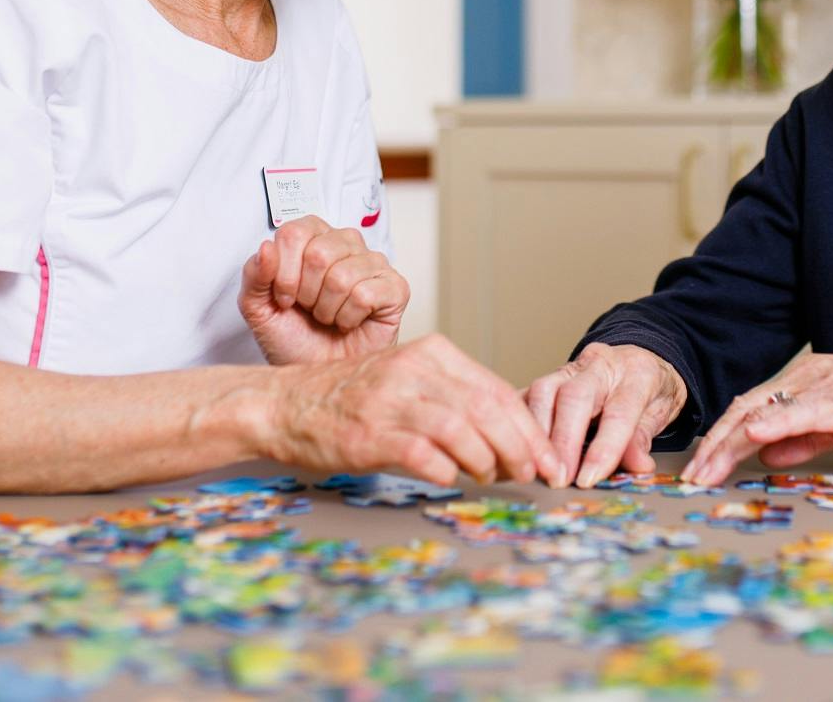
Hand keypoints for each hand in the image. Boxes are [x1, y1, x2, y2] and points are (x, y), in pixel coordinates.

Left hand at [238, 217, 406, 365]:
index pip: (294, 233)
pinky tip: (349, 322)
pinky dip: (349, 318)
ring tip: (329, 317)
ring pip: (342, 277)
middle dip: (306, 294)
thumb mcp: (258, 308)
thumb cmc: (293, 338)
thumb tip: (267, 247)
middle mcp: (346, 243)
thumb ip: (254, 275)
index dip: (284, 273)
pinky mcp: (395, 287)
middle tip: (310, 309)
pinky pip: (365, 294)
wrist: (317, 374)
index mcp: (313, 237)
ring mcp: (374, 263)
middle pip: (319, 253)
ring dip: (327, 310)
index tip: (285, 297)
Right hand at [260, 333, 561, 486]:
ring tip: (495, 479)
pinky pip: (423, 454)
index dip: (530, 429)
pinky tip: (453, 480)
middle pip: (488, 409)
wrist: (284, 404)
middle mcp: (414, 369)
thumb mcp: (409, 380)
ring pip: (463, 430)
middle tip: (533, 475)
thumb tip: (511, 439)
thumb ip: (454, 398)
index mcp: (432, 353)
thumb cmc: (351, 398)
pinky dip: (447, 471)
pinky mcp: (369, 433)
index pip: (498, 390)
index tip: (548, 458)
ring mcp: (390, 400)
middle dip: (521, 448)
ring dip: (489, 462)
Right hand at [525, 343, 687, 487]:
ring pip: (544, 391)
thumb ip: (644, 438)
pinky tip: (522, 446)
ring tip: (539, 468)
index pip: (619, 411)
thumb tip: (638, 466)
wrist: (639, 359)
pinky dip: (523, 421)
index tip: (589, 479)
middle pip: (575, 397)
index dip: (604, 448)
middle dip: (564, 441)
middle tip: (559, 477)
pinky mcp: (549, 376)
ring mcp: (571, 367)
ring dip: (539, 433)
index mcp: (637, 373)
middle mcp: (600, 365)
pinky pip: (528, 393)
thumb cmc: (649, 390)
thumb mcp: (660, 412)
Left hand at [682, 352, 832, 486]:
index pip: (750, 408)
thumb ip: (801, 438)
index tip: (703, 467)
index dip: (721, 437)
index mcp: (803, 382)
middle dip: (715, 445)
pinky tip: (753, 436)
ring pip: (764, 412)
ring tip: (709, 468)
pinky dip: (773, 422)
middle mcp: (805, 378)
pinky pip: (801, 410)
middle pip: (746, 410)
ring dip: (731, 442)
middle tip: (694, 475)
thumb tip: (766, 457)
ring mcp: (822, 387)